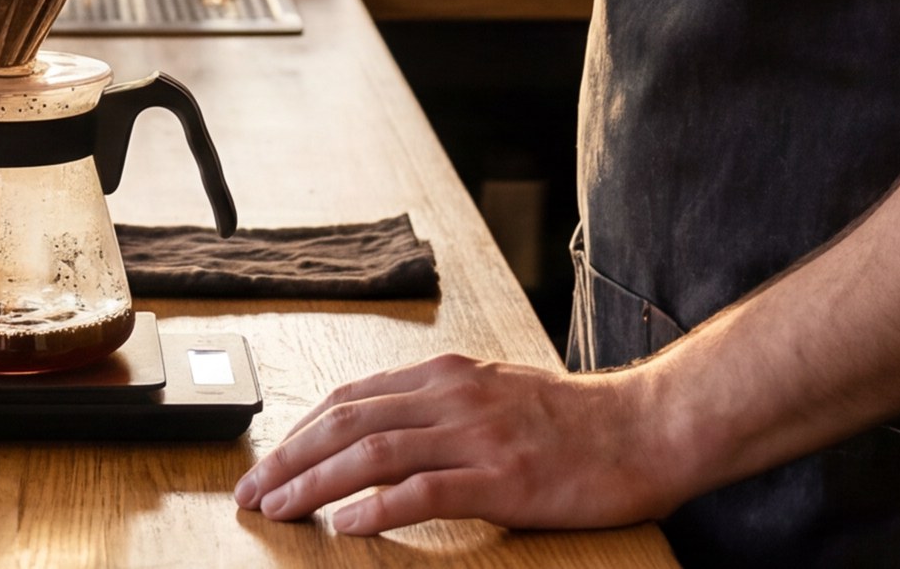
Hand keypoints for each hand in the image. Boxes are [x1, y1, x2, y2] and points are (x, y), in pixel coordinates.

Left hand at [232, 355, 685, 536]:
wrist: (648, 430)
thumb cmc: (576, 422)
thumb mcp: (497, 394)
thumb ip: (442, 407)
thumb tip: (386, 430)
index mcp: (447, 376)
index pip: (351, 397)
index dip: (300, 430)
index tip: (267, 460)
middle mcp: (453, 397)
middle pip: (347, 421)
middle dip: (289, 457)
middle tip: (252, 490)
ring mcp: (477, 436)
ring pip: (373, 452)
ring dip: (315, 482)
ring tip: (279, 508)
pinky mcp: (503, 478)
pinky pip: (424, 490)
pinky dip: (376, 507)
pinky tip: (344, 523)